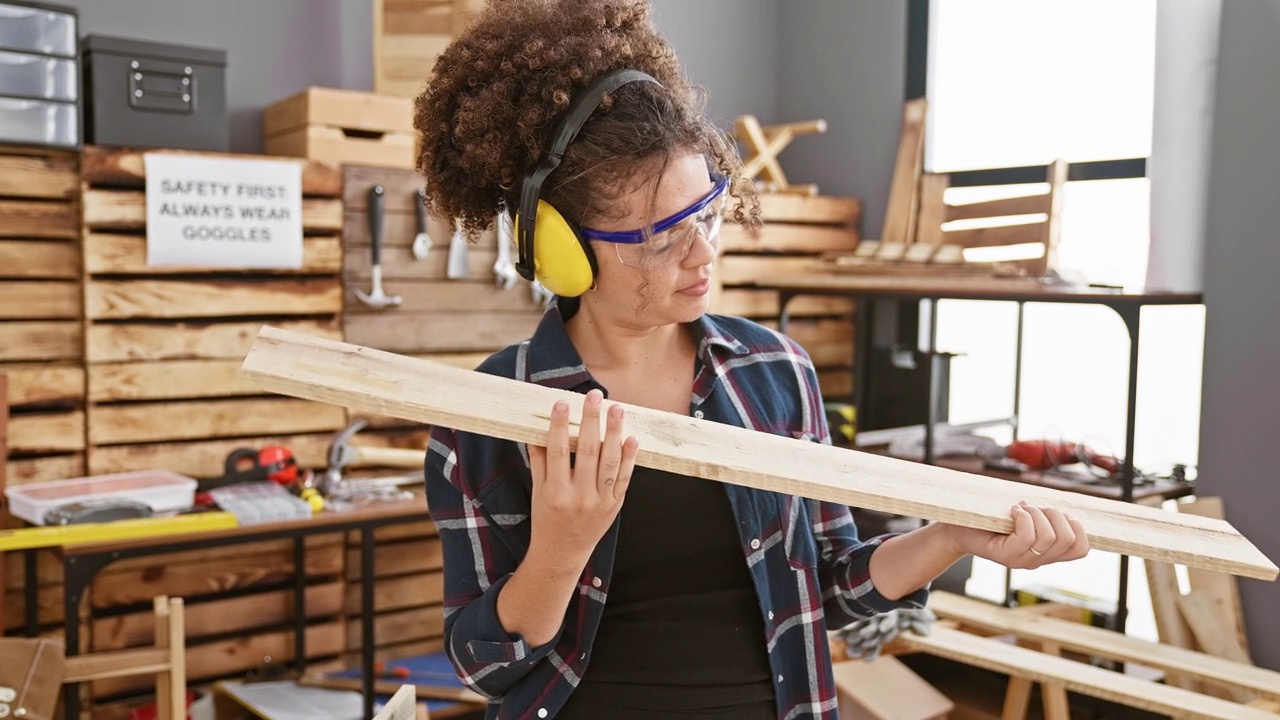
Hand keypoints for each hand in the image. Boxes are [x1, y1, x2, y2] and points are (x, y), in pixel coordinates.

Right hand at [527, 389, 638, 567]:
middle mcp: (579, 497)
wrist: (563, 552)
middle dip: (592, 421)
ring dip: (614, 432)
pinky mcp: (615, 505)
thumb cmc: (547, 518)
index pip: (558, 451)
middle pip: (588, 451)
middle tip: (595, 396)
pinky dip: (630, 458)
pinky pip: (624, 477)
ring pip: (610, 462)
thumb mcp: (537, 491)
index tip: (562, 403)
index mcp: (556, 492)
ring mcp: (600, 502)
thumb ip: (539, 461)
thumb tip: (537, 429)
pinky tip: (632, 438)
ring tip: (617, 409)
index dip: (560, 426)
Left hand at [946, 501, 1089, 569]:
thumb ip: (1046, 518)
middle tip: (1035, 508)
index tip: (1059, 514)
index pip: (1082, 550)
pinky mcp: (1006, 556)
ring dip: (1038, 514)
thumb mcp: (1026, 517)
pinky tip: (1013, 511)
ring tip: (1021, 509)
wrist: (960, 529)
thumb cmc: (994, 519)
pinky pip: (1027, 536)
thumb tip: (1066, 510)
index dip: (1079, 528)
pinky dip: (1023, 517)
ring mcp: (1022, 561)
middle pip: (1068, 539)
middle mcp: (1038, 561)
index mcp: (1048, 553)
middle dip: (1056, 514)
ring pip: (1049, 537)